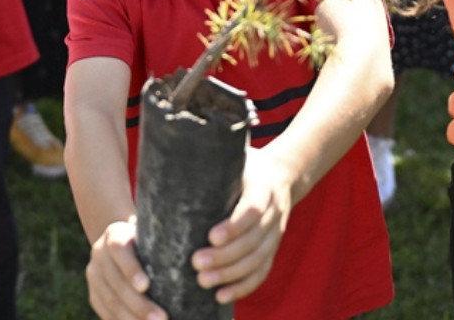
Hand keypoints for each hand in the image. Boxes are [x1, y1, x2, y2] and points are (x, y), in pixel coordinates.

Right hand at [86, 219, 164, 319]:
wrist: (121, 242)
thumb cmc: (151, 238)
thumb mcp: (154, 233)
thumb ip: (168, 238)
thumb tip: (202, 256)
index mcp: (114, 235)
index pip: (119, 250)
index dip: (131, 269)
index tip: (146, 286)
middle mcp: (99, 254)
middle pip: (116, 282)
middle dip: (139, 304)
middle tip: (162, 318)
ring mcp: (94, 276)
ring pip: (111, 301)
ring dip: (132, 318)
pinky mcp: (94, 294)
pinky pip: (106, 312)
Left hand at [192, 148, 291, 304]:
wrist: (281, 175)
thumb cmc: (245, 165)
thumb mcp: (234, 157)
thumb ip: (212, 161)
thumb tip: (171, 158)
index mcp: (264, 187)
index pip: (253, 209)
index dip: (234, 226)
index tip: (211, 236)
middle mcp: (275, 211)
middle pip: (253, 240)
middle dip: (225, 256)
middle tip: (195, 263)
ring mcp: (276, 233)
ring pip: (257, 260)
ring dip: (230, 275)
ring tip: (203, 281)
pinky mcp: (272, 248)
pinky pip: (262, 272)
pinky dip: (243, 287)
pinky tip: (221, 296)